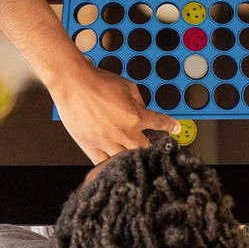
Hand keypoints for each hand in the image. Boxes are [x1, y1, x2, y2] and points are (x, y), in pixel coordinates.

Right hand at [50, 64, 180, 162]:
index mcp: (136, 117)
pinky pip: (103, 164)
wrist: (73, 84)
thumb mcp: (127, 86)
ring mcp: (107, 143)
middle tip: (152, 147)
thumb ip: (139, 101)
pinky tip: (113, 166)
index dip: (170, 127)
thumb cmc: (98, 81)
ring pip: (126, 161)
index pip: (160, 124)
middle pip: (145, 150)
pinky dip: (110, 166)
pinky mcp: (90, 147)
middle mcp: (124, 133)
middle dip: (151, 149)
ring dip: (132, 159)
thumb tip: (142, 111)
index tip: (175, 129)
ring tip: (133, 159)